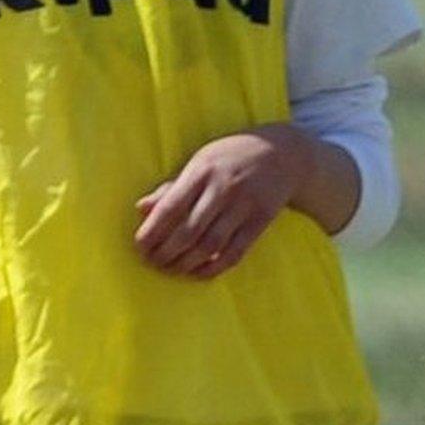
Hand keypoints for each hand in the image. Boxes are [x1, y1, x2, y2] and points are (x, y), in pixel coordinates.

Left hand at [134, 125, 316, 278]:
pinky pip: (235, 252)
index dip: (152, 232)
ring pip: (211, 245)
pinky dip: (214, 268)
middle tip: (153, 262)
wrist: (284, 153)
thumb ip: (172, 187)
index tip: (140, 247)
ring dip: (187, 264)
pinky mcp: (261, 220)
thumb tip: (141, 209)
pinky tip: (200, 271)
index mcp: (203, 170)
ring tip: (173, 269)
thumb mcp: (201, 161)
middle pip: (189, 231)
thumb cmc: (232, 157)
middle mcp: (224, 187)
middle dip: (166, 253)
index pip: (170, 207)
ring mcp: (245, 205)